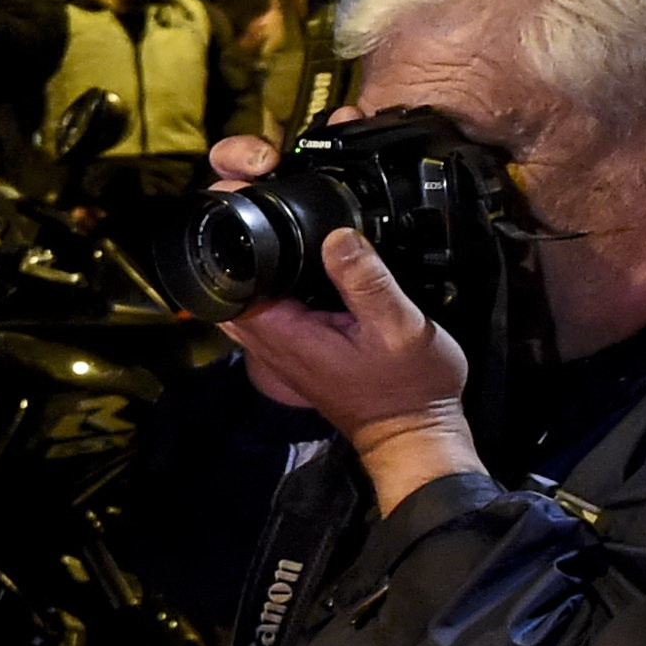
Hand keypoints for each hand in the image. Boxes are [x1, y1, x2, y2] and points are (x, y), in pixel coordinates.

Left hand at [222, 228, 485, 508]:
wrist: (416, 432)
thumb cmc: (409, 388)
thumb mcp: (399, 326)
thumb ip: (366, 281)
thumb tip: (337, 236)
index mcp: (285, 334)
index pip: (232, 283)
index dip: (234, 244)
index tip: (248, 212)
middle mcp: (272, 345)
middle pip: (230, 290)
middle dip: (237, 254)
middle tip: (262, 219)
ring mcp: (282, 351)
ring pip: (248, 301)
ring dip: (254, 271)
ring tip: (280, 237)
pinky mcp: (298, 353)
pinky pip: (271, 313)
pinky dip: (275, 289)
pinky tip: (301, 270)